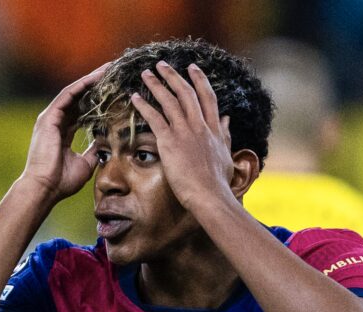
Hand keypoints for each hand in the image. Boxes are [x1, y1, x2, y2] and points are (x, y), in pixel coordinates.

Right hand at [21, 64, 108, 200]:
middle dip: (94, 85)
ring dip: (90, 80)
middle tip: (112, 72)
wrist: (45, 188)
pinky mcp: (49, 118)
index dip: (95, 101)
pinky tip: (95, 77)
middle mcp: (55, 122)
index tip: (112, 92)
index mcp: (61, 133)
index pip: (80, 111)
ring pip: (73, 92)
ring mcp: (50, 118)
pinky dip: (81, 85)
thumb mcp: (85, 164)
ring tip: (107, 70)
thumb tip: (105, 145)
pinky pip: (67, 96)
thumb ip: (93, 152)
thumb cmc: (61, 181)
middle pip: (77, 98)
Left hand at [130, 61, 234, 208]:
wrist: (210, 195)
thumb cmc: (218, 182)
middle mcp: (200, 126)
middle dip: (173, 76)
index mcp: (214, 129)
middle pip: (186, 93)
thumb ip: (225, 135)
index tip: (192, 68)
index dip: (199, 80)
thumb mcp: (226, 154)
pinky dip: (144, 105)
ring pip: (169, 100)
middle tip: (162, 65)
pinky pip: (154, 118)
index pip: (207, 97)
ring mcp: (185, 132)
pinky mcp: (170, 142)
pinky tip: (134, 97)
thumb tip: (227, 120)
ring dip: (156, 84)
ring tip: (145, 74)